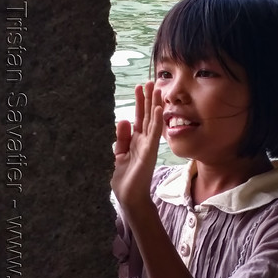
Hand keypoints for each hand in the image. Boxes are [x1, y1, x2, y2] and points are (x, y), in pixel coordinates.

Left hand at [111, 81, 162, 208]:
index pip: (139, 118)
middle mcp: (144, 141)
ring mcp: (148, 146)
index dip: (140, 102)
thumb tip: (122, 119)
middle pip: (147, 116)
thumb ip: (121, 138)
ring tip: (157, 88)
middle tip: (151, 81)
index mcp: (136, 141)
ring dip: (155, 105)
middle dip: (148, 98)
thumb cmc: (124, 179)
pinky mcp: (149, 152)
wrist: (129, 197)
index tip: (140, 87)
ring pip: (152, 121)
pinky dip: (156, 121)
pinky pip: (154, 134)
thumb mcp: (118, 155)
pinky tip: (158, 108)